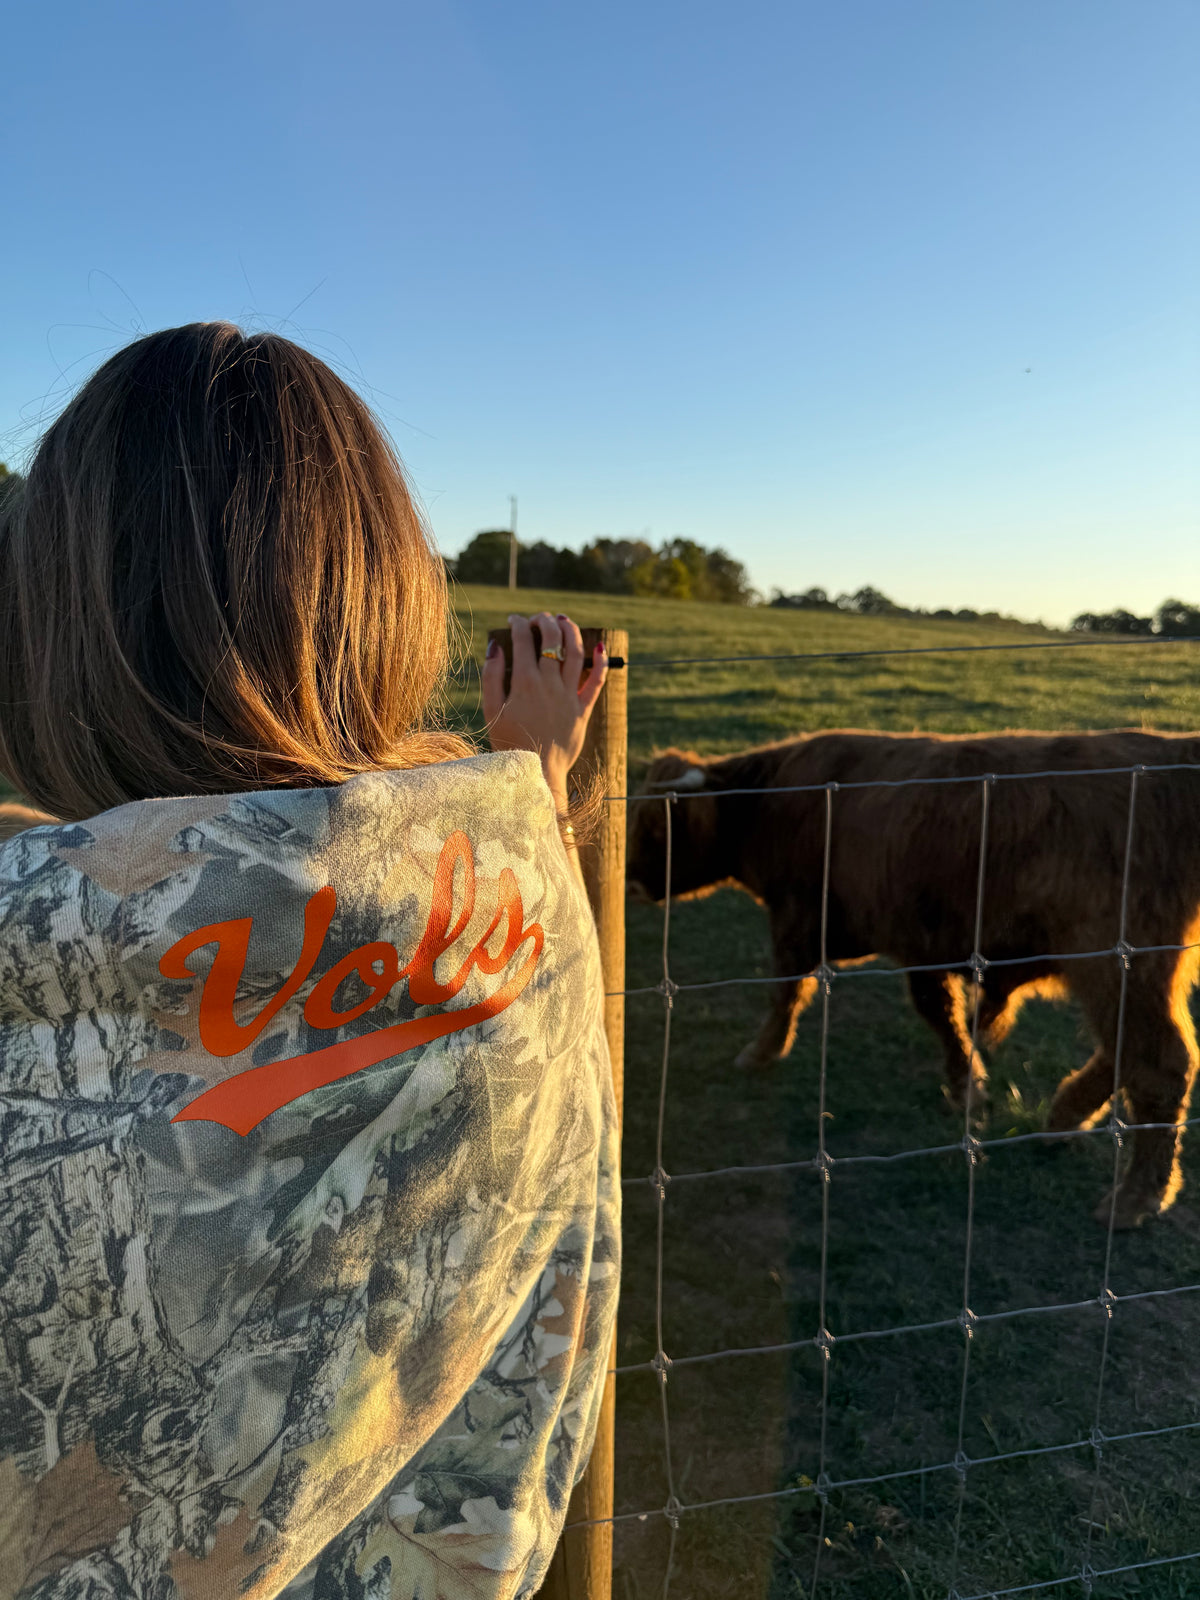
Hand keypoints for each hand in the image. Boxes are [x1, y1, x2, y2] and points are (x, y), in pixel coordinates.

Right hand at [482, 612, 607, 807]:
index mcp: (524, 683)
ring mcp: (569, 696)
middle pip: (552, 640)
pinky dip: (600, 661)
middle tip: (538, 619)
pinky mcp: (583, 709)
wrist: (536, 772)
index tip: (514, 621)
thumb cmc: (509, 742)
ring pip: (576, 653)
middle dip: (544, 622)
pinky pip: (597, 681)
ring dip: (570, 631)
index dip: (518, 624)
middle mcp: (549, 684)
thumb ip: (491, 676)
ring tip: (563, 620)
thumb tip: (494, 646)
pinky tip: (599, 645)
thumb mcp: (492, 710)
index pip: (523, 640)